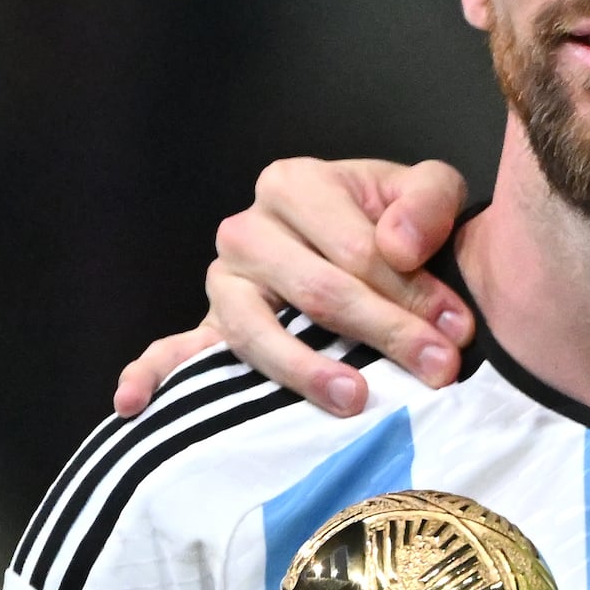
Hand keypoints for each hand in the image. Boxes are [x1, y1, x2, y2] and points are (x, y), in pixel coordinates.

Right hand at [108, 156, 474, 418]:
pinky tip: (133, 404)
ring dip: (306, 370)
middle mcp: (246, 230)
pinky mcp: (209, 326)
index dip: (412, 291)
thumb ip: (427, 202)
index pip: (354, 247)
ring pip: (257, 331)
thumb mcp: (425, 190)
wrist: (373, 243)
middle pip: (316, 291)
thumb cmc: (396, 219)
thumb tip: (399, 245)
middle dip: (384, 333)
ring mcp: (223, 282)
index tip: (457, 330)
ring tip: (354, 399)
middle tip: (437, 370)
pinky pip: (172, 350)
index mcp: (293, 184)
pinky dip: (150, 375)